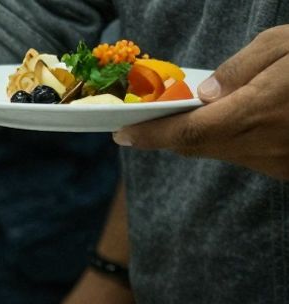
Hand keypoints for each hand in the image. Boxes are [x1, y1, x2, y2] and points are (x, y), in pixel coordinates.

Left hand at [114, 26, 288, 178]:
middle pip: (198, 146)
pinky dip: (233, 138)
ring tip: (193, 112)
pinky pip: (247, 156)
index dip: (151, 135)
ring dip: (204, 134)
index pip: (188, 131)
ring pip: (222, 152)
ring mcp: (276, 161)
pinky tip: (237, 118)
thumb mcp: (284, 44)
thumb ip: (238, 68)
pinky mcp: (286, 168)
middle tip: (148, 119)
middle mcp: (262, 144)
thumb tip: (202, 93)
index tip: (122, 134)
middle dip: (170, 133)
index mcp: (256, 111)